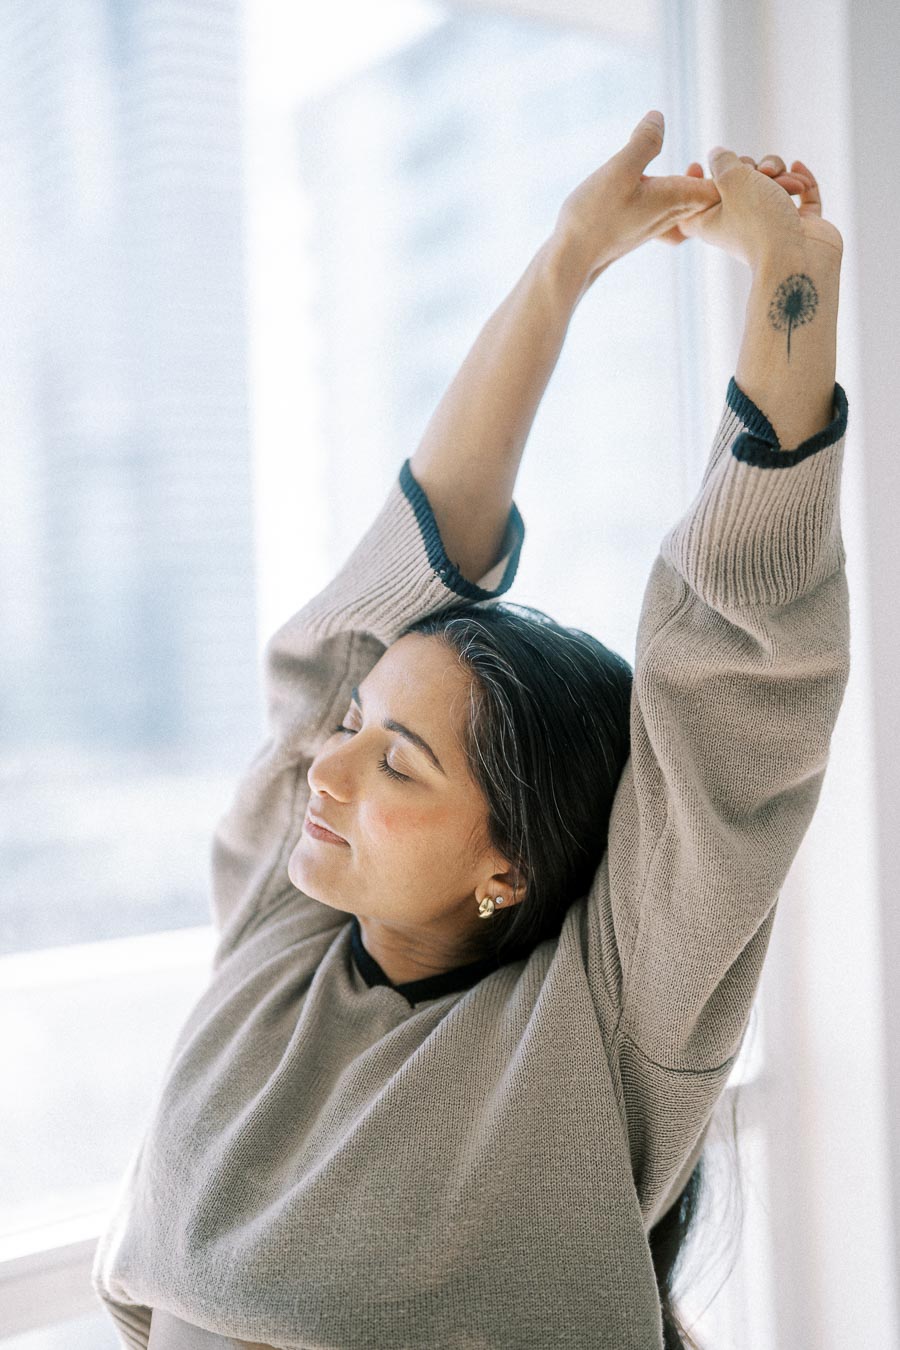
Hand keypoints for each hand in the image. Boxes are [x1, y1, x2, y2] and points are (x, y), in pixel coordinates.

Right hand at [552, 110, 721, 287]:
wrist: (573, 256)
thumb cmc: (595, 216)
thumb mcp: (619, 169)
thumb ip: (644, 142)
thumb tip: (659, 117)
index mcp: (678, 197)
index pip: (725, 186)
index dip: (738, 172)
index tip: (738, 157)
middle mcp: (676, 212)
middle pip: (716, 197)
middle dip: (728, 180)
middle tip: (734, 162)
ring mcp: (661, 221)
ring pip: (697, 203)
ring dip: (704, 185)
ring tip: (696, 166)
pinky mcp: (646, 224)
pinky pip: (678, 210)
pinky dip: (683, 195)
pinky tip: (674, 184)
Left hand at [673, 149, 843, 269]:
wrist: (796, 261)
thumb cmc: (759, 222)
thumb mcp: (732, 181)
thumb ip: (723, 162)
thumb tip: (718, 154)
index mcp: (712, 222)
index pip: (696, 202)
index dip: (694, 182)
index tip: (695, 166)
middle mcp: (740, 224)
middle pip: (743, 183)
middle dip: (757, 167)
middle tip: (764, 173)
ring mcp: (772, 226)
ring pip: (774, 184)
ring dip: (783, 174)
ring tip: (790, 184)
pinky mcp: (801, 226)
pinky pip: (802, 195)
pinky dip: (802, 179)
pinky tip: (798, 166)